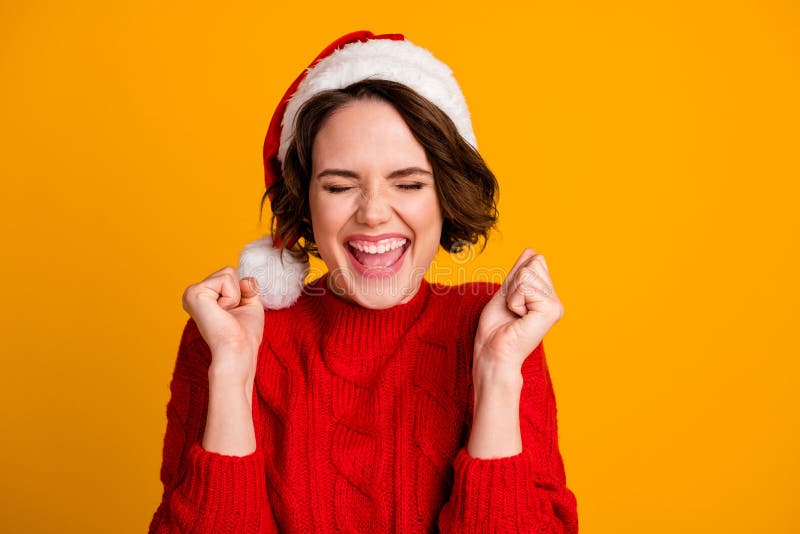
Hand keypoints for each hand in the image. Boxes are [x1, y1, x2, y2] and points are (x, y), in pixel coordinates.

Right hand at [181, 266, 264, 381]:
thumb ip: (247, 286)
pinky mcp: (194, 293)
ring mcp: (192, 292)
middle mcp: (195, 294)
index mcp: (205, 297)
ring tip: (226, 313)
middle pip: (228, 271)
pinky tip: (221, 311)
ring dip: (235, 295)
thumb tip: (244, 277)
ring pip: (228, 272)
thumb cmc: (244, 334)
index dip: (241, 292)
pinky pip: (225, 279)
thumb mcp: (250, 304)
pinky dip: (232, 296)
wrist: (238, 349)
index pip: (229, 277)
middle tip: (230, 314)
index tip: (235, 313)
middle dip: (239, 291)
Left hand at [474, 249, 563, 369]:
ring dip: (513, 293)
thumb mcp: (507, 292)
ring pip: (528, 273)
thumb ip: (519, 273)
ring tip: (515, 314)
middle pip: (534, 262)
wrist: (492, 352)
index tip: (512, 303)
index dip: (515, 277)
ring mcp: (556, 306)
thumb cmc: (495, 328)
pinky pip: (526, 286)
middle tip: (513, 309)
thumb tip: (531, 250)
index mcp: (547, 297)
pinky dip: (514, 300)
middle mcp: (555, 301)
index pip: (535, 260)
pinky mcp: (551, 310)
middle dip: (514, 284)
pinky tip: (519, 318)